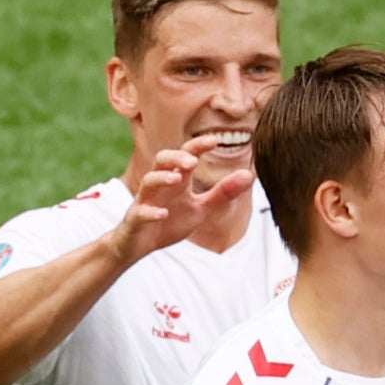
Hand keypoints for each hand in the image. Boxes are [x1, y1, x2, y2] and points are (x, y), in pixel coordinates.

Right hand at [114, 139, 256, 262]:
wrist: (139, 244)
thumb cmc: (170, 221)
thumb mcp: (200, 208)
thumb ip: (222, 193)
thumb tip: (249, 175)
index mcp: (177, 180)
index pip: (185, 156)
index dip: (197, 146)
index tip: (214, 140)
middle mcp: (159, 186)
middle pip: (161, 160)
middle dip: (176, 158)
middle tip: (193, 161)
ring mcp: (145, 201)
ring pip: (148, 182)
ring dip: (161, 179)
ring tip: (177, 179)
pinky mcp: (135, 220)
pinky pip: (140, 213)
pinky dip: (151, 212)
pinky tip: (162, 214)